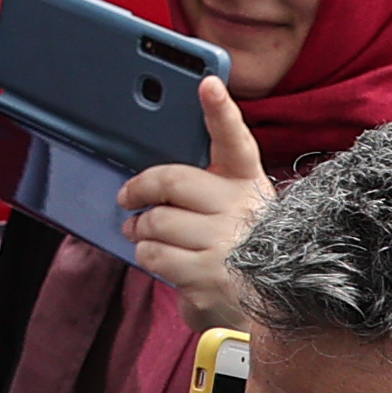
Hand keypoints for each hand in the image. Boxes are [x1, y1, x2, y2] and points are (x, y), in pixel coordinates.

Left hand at [118, 81, 272, 329]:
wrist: (264, 309)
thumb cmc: (236, 248)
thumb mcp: (231, 209)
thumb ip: (201, 187)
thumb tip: (148, 181)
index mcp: (247, 183)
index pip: (234, 140)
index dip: (221, 110)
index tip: (208, 83)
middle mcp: (241, 209)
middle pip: (172, 180)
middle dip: (139, 189)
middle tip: (127, 198)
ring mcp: (227, 243)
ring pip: (156, 221)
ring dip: (139, 229)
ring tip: (143, 233)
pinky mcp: (209, 275)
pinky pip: (154, 254)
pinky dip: (147, 255)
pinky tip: (161, 258)